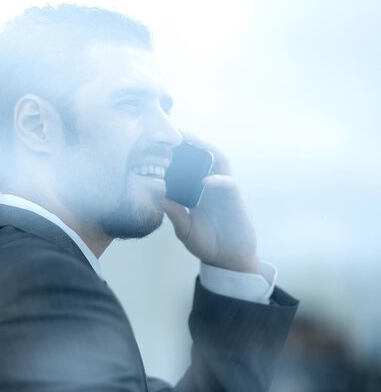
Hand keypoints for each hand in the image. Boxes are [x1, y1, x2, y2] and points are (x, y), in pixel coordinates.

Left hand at [163, 132, 260, 273]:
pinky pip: (229, 183)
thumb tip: (157, 196)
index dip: (176, 153)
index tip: (159, 142)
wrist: (228, 260)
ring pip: (219, 161)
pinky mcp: (235, 200)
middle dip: (192, 141)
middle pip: (204, 155)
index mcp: (196, 190)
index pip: (187, 165)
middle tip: (174, 131)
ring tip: (191, 140)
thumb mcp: (184, 228)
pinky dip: (218, 180)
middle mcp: (211, 185)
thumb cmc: (207, 243)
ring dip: (207, 149)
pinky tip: (205, 181)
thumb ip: (174, 212)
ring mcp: (224, 190)